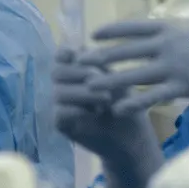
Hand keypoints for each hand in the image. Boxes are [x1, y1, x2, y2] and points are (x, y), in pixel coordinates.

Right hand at [53, 48, 163, 187]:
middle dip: (80, 73)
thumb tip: (77, 51)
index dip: (66, 53)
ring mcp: (59, 105)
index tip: (76, 55)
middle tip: (99, 79)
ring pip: (58, 92)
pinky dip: (78, 110)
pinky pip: (59, 112)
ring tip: (105, 99)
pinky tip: (94, 113)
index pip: (60, 55)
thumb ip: (97, 64)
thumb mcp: (115, 78)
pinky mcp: (60, 124)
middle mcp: (63, 85)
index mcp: (75, 70)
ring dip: (84, 93)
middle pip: (57, 71)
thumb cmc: (125, 103)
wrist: (131, 136)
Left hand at [83, 19, 188, 115]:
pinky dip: (133, 103)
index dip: (110, 31)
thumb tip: (158, 30)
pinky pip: (152, 97)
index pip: (132, 27)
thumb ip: (174, 31)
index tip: (92, 35)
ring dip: (108, 82)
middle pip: (126, 51)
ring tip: (88, 88)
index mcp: (171, 26)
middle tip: (80, 62)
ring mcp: (175, 66)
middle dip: (100, 57)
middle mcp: (168, 43)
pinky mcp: (184, 87)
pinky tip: (117, 109)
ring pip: (132, 75)